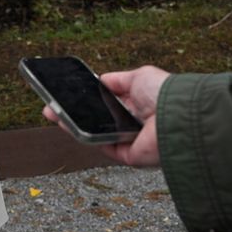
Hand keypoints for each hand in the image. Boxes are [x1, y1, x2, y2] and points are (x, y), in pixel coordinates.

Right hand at [42, 65, 168, 167]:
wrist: (177, 114)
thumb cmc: (165, 94)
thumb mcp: (138, 76)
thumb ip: (117, 80)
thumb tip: (101, 79)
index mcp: (139, 104)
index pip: (108, 103)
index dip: (88, 98)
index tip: (70, 94)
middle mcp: (135, 123)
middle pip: (98, 119)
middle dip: (75, 112)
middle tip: (54, 106)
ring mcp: (130, 140)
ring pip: (95, 133)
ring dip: (74, 124)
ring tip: (54, 114)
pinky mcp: (128, 155)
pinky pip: (101, 146)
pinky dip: (84, 136)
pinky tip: (68, 124)